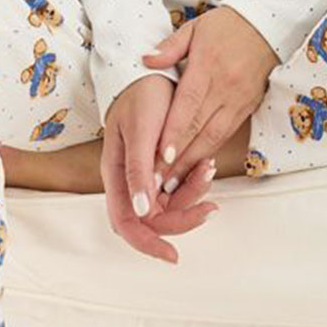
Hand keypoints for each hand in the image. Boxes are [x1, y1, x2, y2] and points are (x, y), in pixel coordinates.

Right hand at [101, 75, 220, 264]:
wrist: (154, 71)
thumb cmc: (142, 96)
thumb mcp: (141, 131)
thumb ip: (138, 170)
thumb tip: (141, 211)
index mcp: (116, 174)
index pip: (127, 223)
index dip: (148, 243)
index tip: (173, 255)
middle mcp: (128, 180)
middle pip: (152, 219)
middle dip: (183, 217)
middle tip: (210, 207)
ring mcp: (145, 175)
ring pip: (170, 205)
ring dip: (192, 195)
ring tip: (209, 170)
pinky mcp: (161, 166)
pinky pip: (178, 187)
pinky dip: (194, 182)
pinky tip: (206, 165)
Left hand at [141, 5, 278, 190]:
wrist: (267, 24)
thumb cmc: (226, 26)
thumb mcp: (195, 28)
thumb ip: (169, 47)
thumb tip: (145, 60)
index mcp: (208, 66)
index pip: (188, 105)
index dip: (174, 132)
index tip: (159, 155)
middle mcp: (225, 87)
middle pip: (200, 128)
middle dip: (179, 157)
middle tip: (159, 181)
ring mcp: (239, 99)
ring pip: (215, 136)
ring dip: (194, 161)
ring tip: (175, 182)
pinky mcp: (249, 106)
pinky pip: (228, 133)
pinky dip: (211, 150)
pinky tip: (197, 166)